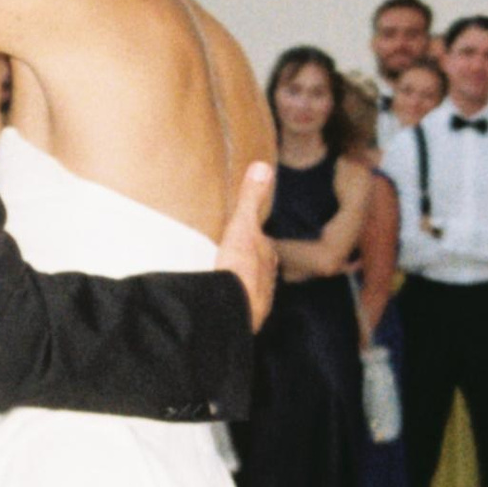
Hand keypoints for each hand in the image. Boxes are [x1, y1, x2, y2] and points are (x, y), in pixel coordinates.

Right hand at [215, 161, 276, 333]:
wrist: (233, 309)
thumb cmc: (240, 267)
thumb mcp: (242, 226)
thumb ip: (251, 199)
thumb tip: (263, 167)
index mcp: (266, 257)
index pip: (264, 246)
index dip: (257, 241)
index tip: (249, 238)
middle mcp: (266, 281)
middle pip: (259, 270)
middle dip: (249, 266)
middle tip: (236, 261)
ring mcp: (256, 302)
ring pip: (251, 290)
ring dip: (241, 287)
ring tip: (227, 284)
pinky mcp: (243, 319)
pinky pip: (238, 308)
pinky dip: (232, 304)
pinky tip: (221, 304)